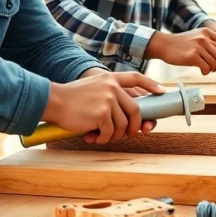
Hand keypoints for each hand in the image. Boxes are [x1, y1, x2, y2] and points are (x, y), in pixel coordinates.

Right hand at [43, 72, 164, 144]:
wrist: (54, 101)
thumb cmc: (71, 99)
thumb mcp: (93, 88)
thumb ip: (110, 95)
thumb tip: (127, 117)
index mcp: (110, 79)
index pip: (136, 78)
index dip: (151, 84)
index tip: (161, 92)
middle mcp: (112, 87)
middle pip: (135, 110)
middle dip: (134, 126)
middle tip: (129, 134)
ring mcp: (108, 100)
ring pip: (122, 125)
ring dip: (114, 136)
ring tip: (102, 137)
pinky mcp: (102, 114)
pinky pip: (110, 133)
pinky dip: (103, 139)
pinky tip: (93, 137)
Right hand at [146, 27, 215, 74]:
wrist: (164, 45)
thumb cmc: (181, 44)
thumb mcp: (197, 37)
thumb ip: (210, 43)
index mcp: (207, 32)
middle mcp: (204, 38)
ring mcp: (198, 46)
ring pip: (215, 62)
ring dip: (213, 69)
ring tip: (207, 69)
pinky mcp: (192, 56)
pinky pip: (206, 67)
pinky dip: (206, 72)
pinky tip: (201, 70)